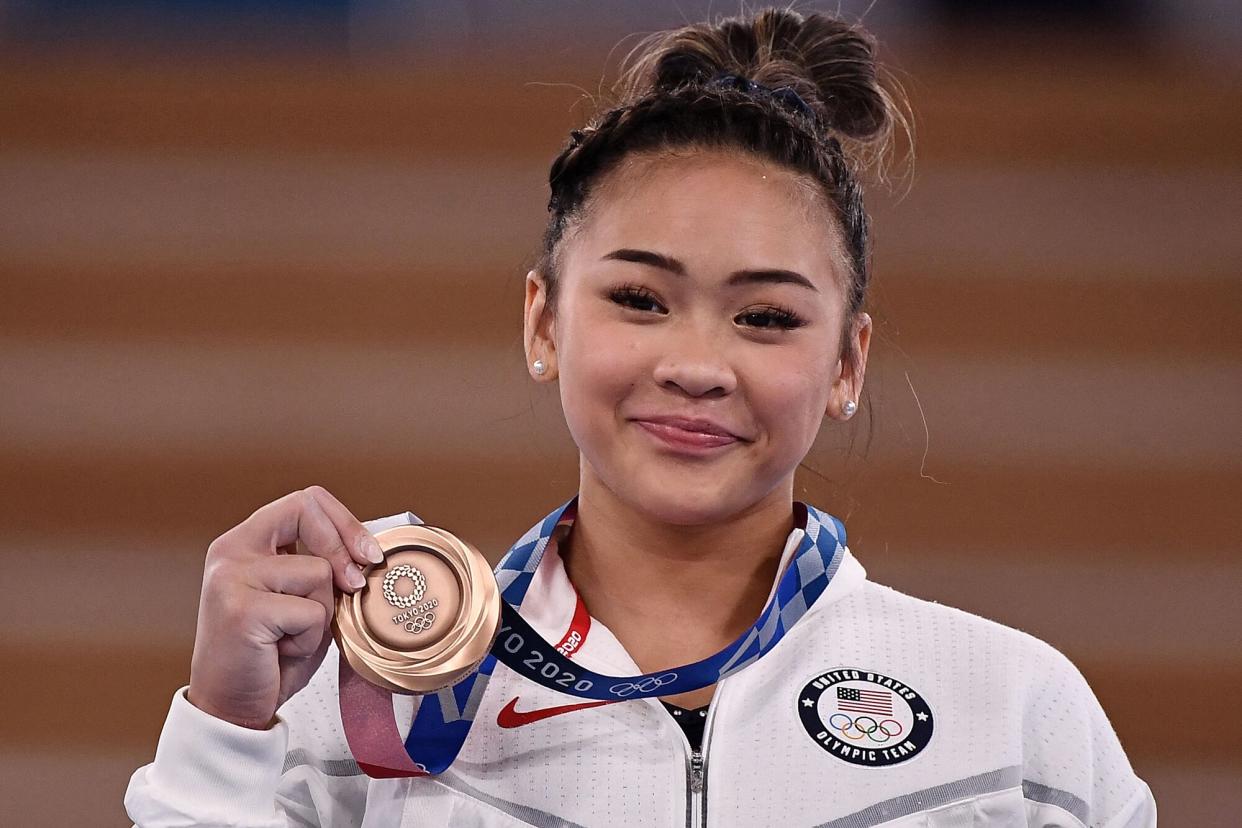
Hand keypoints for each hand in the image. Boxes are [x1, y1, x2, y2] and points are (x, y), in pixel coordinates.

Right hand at [186, 486, 384, 728]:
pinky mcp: (241, 610)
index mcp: (246, 543)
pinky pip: (310, 612)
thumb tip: (369, 553)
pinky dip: (309, 639)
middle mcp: (231, 551)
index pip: (304, 502)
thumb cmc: (272, 656)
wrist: (232, 709)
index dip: (343, 521)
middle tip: (356, 584)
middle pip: (306, 510)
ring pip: (319, 572)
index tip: (368, 553)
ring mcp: (231, 578)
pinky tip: (280, 652)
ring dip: (321, 613)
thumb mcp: (305, 602)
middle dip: (344, 545)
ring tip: (291, 637)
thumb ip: (326, 571)